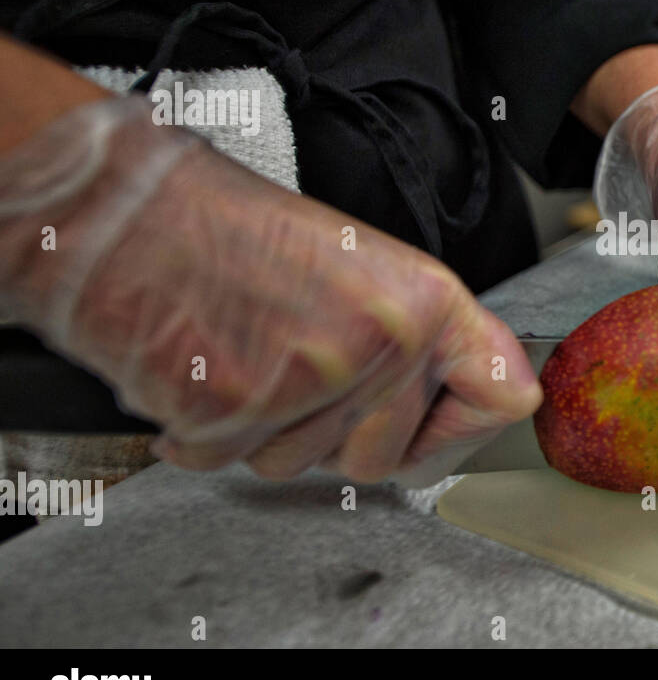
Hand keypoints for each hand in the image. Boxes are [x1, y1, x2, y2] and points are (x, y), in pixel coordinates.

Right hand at [0, 95, 540, 481]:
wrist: (133, 211)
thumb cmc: (238, 227)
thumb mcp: (363, 261)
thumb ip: (419, 335)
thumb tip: (462, 395)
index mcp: (424, 302)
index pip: (504, 398)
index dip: (469, 421)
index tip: (444, 418)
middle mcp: (378, 349)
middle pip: (393, 458)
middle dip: (348, 435)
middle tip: (307, 376)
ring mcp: (306, 389)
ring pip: (311, 468)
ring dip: (278, 431)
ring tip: (252, 356)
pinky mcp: (232, 420)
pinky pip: (237, 464)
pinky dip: (214, 433)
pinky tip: (208, 369)